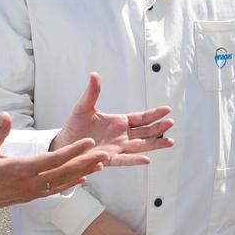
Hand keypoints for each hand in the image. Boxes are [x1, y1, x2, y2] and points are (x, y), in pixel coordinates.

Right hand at [0, 116, 109, 219]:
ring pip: (62, 182)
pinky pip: (53, 191)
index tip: (89, 142)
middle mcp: (29, 183)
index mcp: (20, 169)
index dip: (73, 151)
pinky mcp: (27, 198)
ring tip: (100, 165)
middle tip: (105, 154)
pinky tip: (81, 180)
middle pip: (63, 172)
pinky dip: (69, 184)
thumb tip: (5, 115)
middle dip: (85, 162)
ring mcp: (29, 193)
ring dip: (81, 173)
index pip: (53, 159)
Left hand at [52, 73, 172, 166]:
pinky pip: (124, 159)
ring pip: (140, 146)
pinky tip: (147, 159)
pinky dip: (134, 160)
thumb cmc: (74, 127)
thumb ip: (92, 92)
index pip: (141, 118)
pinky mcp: (108, 159)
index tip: (167, 110)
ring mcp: (117, 148)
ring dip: (154, 144)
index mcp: (119, 123)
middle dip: (158, 128)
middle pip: (145, 132)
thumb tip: (95, 75)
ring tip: (169, 142)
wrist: (64, 144)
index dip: (154, 114)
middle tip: (171, 123)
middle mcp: (121, 136)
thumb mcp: (83, 107)